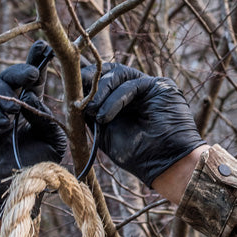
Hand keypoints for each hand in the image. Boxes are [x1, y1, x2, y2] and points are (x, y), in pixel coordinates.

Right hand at [0, 41, 66, 218]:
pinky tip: (3, 124)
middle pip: (8, 76)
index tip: (44, 47)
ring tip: (16, 113)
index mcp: (26, 108)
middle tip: (32, 76)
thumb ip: (48, 119)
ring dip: (3, 93)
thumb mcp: (51, 144)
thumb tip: (32, 95)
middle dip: (19, 71)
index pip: (30, 81)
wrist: (11, 196)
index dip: (35, 61)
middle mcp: (5, 106)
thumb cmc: (34, 171)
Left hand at [80, 62, 202, 187]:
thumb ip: (92, 112)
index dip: (88, 82)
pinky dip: (116, 98)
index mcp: (124, 101)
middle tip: (78, 92)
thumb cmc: (137, 155)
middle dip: (92, 80)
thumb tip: (74, 95)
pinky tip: (105, 116)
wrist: (165, 165)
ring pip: (119, 74)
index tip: (71, 91)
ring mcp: (149, 87)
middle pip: (110, 71)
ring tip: (94, 112)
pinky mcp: (160, 86)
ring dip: (101, 92)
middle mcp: (137, 91)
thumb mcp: (105, 132)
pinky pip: (133, 83)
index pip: (104, 81)